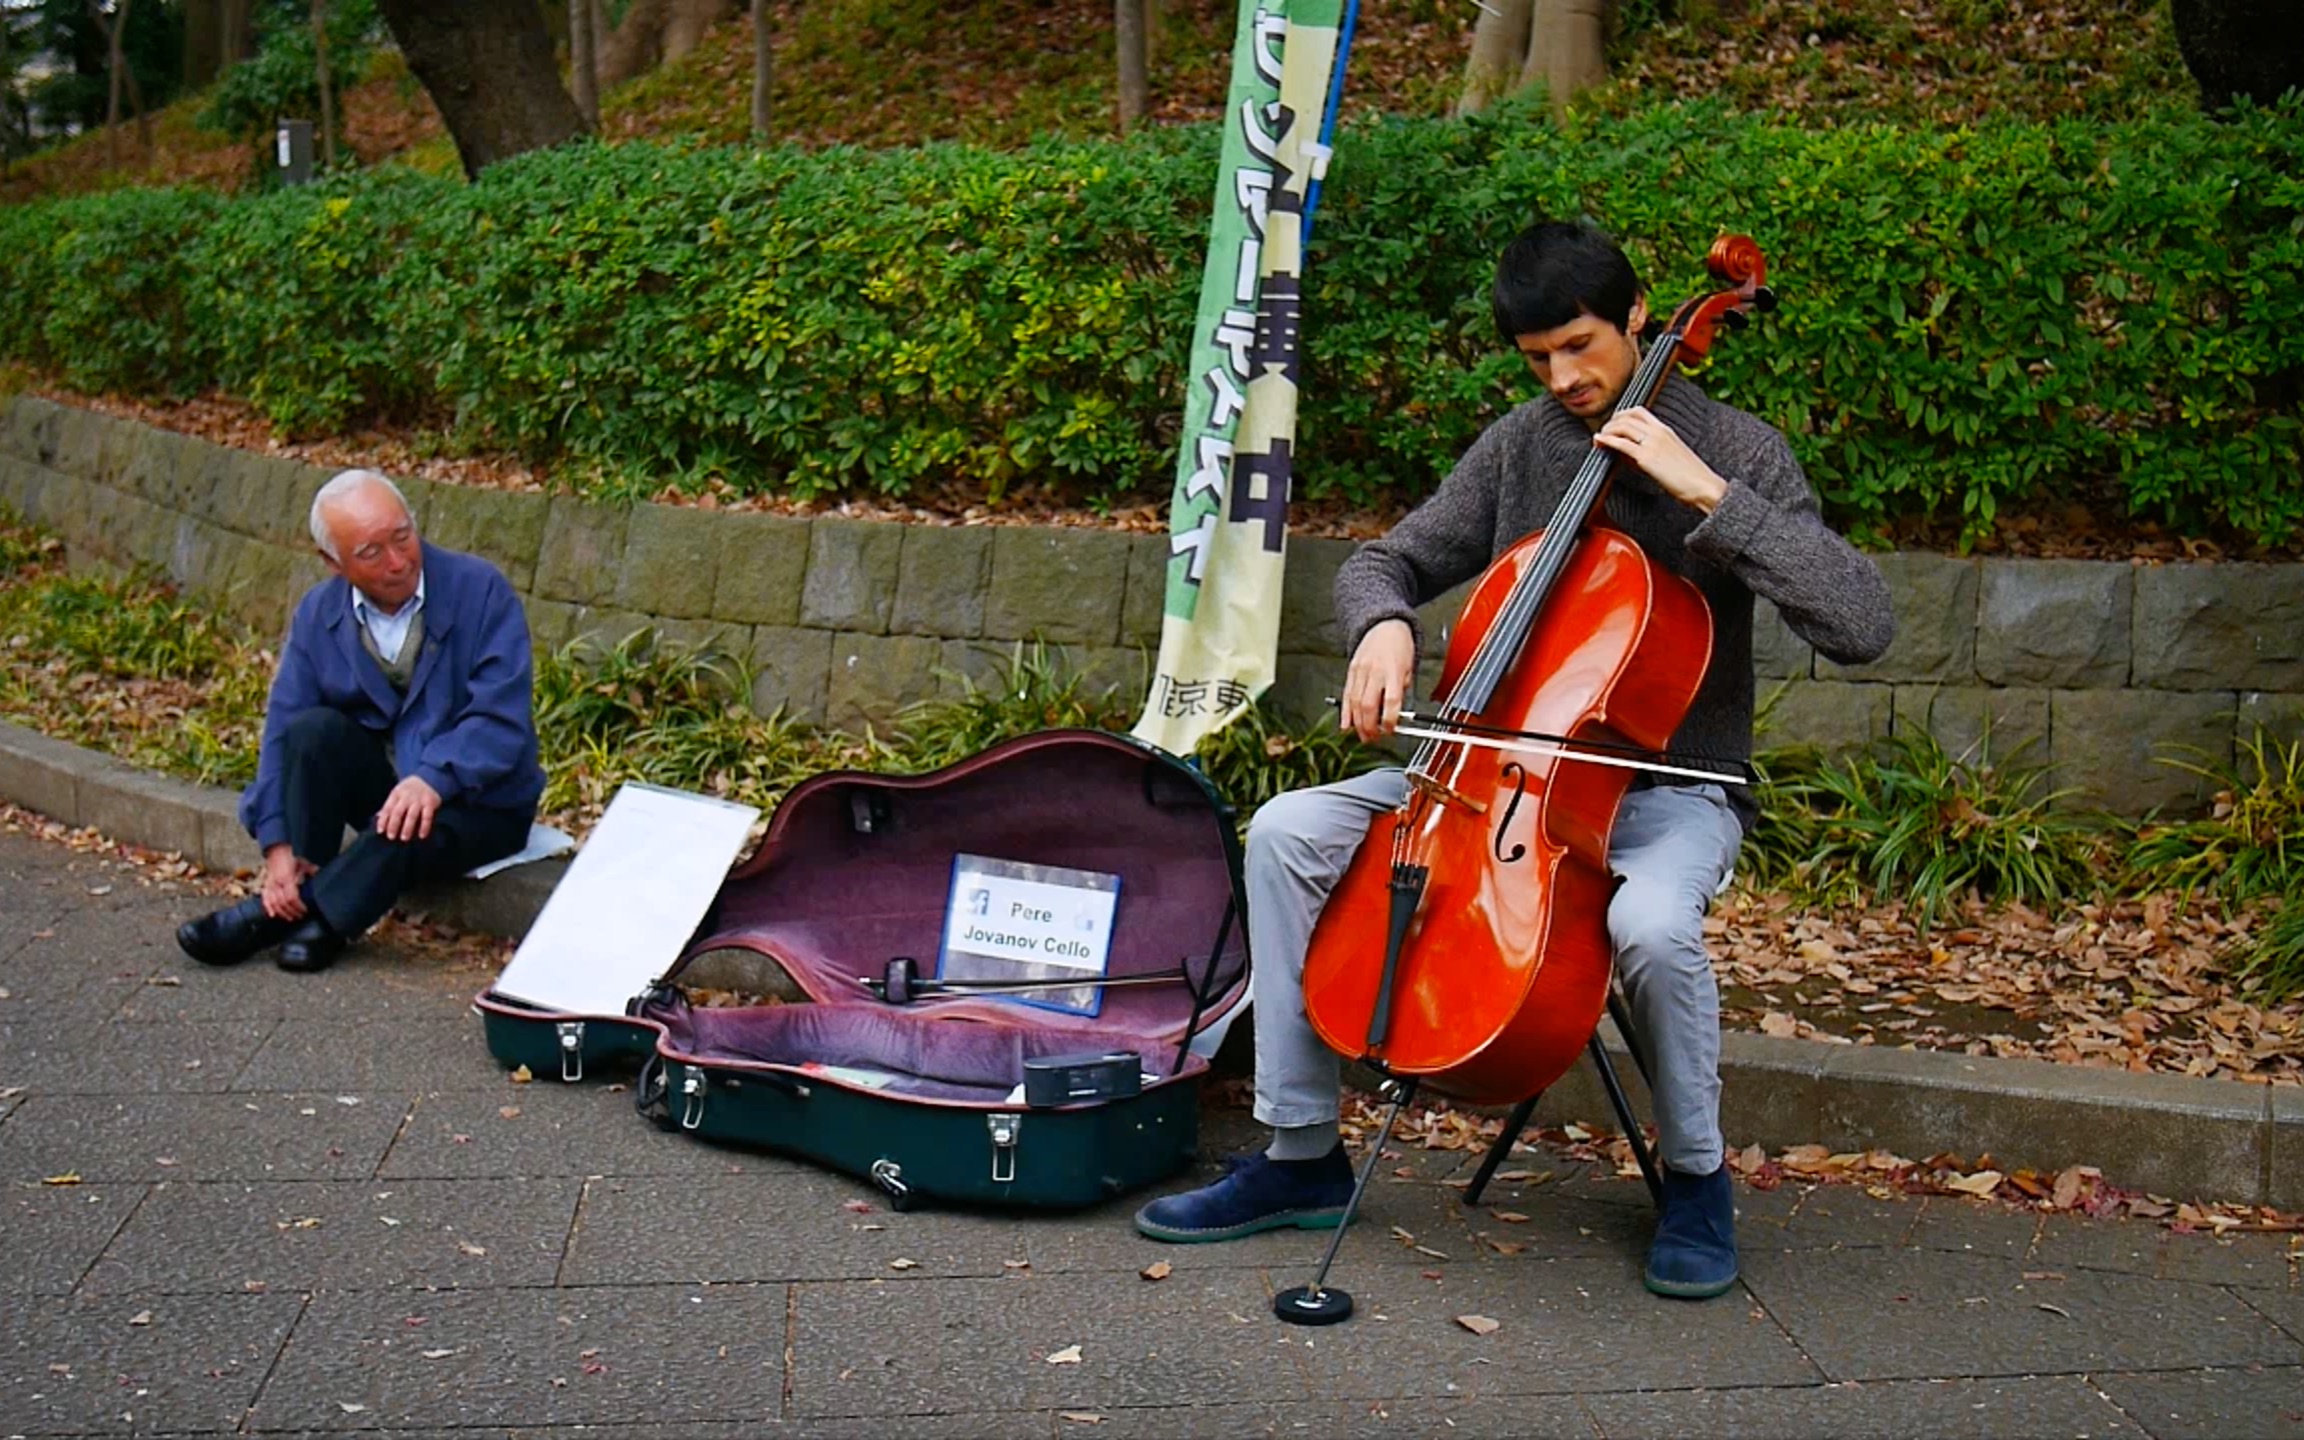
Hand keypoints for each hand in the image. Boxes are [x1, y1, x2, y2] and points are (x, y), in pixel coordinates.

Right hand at [260, 844, 314, 921]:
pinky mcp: (265, 886)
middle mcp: (276, 884)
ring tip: (290, 918)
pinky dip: (267, 908)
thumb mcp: (304, 863)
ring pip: (274, 903)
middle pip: (283, 903)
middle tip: (300, 916)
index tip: (305, 910)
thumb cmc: (292, 859)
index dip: (298, 906)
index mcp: (286, 879)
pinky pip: (264, 899)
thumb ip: (311, 870)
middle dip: (292, 912)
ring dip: (282, 913)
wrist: (276, 852)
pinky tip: (272, 915)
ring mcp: (269, 885)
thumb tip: (319, 874)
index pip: (292, 898)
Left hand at [375, 776, 441, 842]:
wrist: (429, 777)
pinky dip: (425, 827)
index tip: (380, 831)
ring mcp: (419, 800)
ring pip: (411, 815)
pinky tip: (422, 835)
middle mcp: (407, 797)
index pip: (387, 808)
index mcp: (396, 794)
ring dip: (407, 828)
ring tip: (404, 838)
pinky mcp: (430, 803)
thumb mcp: (397, 793)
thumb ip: (389, 805)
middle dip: (393, 825)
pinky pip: (427, 817)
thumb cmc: (410, 789)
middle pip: (398, 812)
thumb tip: (379, 817)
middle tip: (391, 837)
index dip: (383, 820)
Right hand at [1339, 620, 1414, 742]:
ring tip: (1362, 735)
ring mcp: (1361, 671)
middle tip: (1373, 738)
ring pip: (1355, 703)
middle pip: (1369, 705)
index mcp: (1393, 671)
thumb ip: (1401, 689)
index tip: (1391, 730)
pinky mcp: (1351, 671)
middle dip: (1370, 726)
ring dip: (1358, 723)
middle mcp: (1375, 671)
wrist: (1384, 625)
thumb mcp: (1409, 667)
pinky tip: (1346, 724)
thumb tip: (1394, 712)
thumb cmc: (1399, 645)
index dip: (1390, 720)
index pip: (1391, 701)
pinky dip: (1345, 712)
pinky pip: (1346, 695)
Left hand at [1593, 406, 1728, 512]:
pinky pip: (1622, 444)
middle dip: (1610, 422)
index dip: (1621, 414)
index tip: (1612, 422)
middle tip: (1602, 431)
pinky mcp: (1647, 457)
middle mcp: (1658, 432)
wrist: (1703, 485)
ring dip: (1607, 430)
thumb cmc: (1689, 475)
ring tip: (1599, 439)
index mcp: (1665, 429)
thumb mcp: (1669, 455)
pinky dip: (1607, 440)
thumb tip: (1625, 453)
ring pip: (1622, 426)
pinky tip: (1599, 441)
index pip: (1639, 411)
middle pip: (1627, 416)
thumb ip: (1648, 450)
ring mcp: (1652, 443)